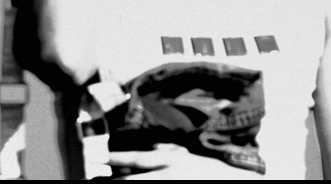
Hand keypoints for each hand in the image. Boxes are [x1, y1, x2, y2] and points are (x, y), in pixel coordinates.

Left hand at [107, 144, 262, 180]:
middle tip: (94, 179)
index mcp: (170, 161)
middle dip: (112, 180)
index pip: (137, 159)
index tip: (97, 157)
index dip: (115, 158)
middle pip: (132, 179)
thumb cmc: (212, 170)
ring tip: (107, 183)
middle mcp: (167, 175)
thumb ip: (169, 151)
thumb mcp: (189, 156)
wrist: (235, 183)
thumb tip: (153, 149)